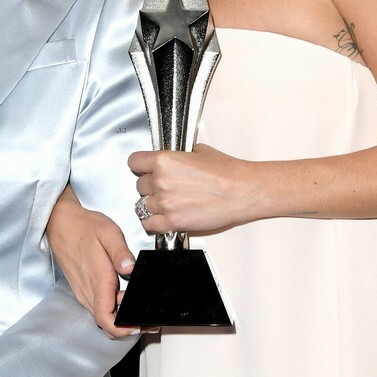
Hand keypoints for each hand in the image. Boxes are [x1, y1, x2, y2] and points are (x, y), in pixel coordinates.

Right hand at [47, 188, 140, 337]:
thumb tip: (131, 269)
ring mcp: (83, 292)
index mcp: (97, 280)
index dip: (123, 330)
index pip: (106, 320)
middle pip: (106, 323)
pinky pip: (98, 307)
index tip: (139, 324)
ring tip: (138, 304)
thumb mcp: (108, 232)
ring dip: (120, 317)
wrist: (60, 223)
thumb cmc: (83, 227)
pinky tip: (123, 296)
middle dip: (128, 326)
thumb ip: (121, 252)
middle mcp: (88, 292)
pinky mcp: (82, 290)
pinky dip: (112, 309)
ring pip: (102, 317)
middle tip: (147, 316)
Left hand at [129, 144, 255, 234]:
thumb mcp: (199, 151)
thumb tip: (175, 157)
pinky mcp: (173, 222)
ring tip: (168, 202)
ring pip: (142, 205)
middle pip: (139, 185)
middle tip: (165, 186)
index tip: (144, 169)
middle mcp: (161, 182)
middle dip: (150, 185)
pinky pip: (148, 225)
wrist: (241, 191)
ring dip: (153, 204)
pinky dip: (153, 222)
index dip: (141, 165)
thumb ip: (179, 155)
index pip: (134, 162)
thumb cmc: (227, 172)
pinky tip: (162, 217)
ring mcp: (165, 204)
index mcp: (164, 161)